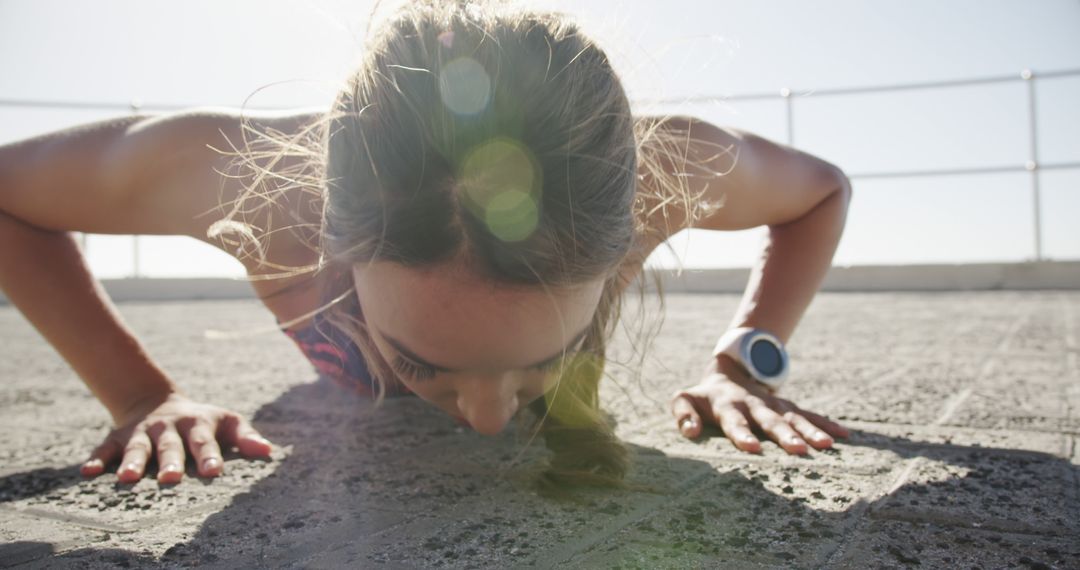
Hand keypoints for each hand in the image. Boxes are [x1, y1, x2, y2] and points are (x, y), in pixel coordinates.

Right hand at [80, 393, 271, 483]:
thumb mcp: (226, 422)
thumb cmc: (201, 421)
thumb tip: (269, 451)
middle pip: (170, 447)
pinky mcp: (117, 438)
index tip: (214, 473)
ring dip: (133, 463)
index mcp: (197, 424)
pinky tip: (87, 473)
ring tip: (128, 480)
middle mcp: (168, 428)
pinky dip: (96, 459)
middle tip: (172, 480)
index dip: (210, 457)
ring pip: (137, 448)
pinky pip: (104, 449)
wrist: (156, 401)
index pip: (205, 442)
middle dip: (170, 463)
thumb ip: (245, 437)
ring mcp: (141, 433)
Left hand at [670, 355, 847, 454]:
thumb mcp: (686, 399)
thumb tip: (690, 432)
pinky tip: (845, 436)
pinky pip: (809, 415)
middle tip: (798, 451)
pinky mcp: (788, 407)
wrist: (729, 371)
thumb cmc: (704, 396)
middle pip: (770, 421)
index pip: (734, 421)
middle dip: (784, 436)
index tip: (752, 449)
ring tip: (826, 446)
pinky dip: (827, 424)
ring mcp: (774, 405)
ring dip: (810, 431)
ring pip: (794, 418)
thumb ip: (683, 413)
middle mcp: (755, 405)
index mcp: (728, 405)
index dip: (742, 434)